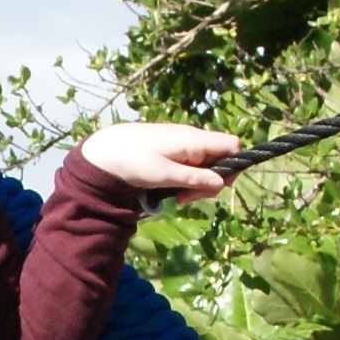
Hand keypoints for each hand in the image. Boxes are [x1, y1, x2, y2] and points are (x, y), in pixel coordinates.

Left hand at [77, 121, 242, 201]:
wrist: (107, 150)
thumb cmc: (134, 160)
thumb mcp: (164, 174)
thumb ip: (193, 178)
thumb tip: (221, 183)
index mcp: (195, 140)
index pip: (231, 145)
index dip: (232, 165)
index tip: (214, 186)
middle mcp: (194, 140)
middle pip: (220, 160)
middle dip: (210, 182)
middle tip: (187, 198)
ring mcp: (185, 146)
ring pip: (206, 166)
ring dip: (197, 184)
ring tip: (176, 197)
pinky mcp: (176, 152)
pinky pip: (192, 166)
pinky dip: (187, 180)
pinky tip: (172, 190)